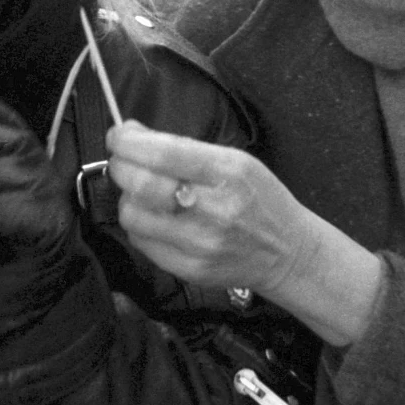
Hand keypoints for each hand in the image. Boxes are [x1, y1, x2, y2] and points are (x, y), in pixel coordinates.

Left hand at [105, 121, 310, 296]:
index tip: (118, 137)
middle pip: (142, 185)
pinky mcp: (189, 270)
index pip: (163, 154)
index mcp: (228, 173)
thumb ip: (182, 146)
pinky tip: (154, 216)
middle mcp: (214, 210)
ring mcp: (200, 244)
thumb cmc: (260, 198)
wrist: (286, 252)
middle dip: (120, 167)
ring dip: (127, 198)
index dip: (129, 143)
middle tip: (122, 161)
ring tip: (141, 192)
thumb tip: (131, 134)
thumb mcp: (235, 160)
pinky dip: (139, 224)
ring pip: (133, 216)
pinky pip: (142, 242)